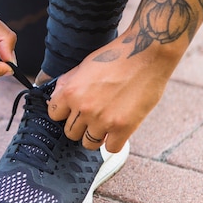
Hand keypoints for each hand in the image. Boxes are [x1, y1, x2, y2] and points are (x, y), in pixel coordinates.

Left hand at [47, 37, 176, 151]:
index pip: (54, 115)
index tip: (74, 111)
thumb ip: (68, 84)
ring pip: (88, 144)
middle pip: (70, 133)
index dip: (65, 114)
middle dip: (80, 126)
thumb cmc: (117, 56)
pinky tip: (118, 130)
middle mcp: (83, 108)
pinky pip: (110, 148)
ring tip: (106, 123)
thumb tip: (54, 98)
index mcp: (71, 92)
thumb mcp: (84, 65)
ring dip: (96, 136)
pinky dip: (114, 141)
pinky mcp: (123, 127)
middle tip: (94, 117)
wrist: (148, 53)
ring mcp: (102, 120)